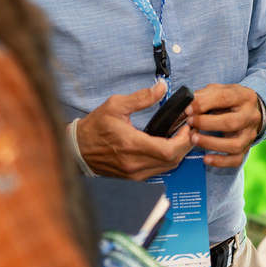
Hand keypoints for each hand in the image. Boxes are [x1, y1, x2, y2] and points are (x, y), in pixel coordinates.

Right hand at [76, 82, 192, 179]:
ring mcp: (134, 174)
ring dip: (178, 153)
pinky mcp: (133, 178)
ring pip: (168, 168)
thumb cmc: (95, 127)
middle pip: (173, 160)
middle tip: (188, 130)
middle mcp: (134, 164)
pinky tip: (167, 147)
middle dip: (185, 145)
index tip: (187, 127)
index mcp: (131, 145)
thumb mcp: (116, 106)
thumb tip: (161, 88)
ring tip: (180, 137)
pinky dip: (167, 160)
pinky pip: (158, 171)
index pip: (168, 150)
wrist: (77, 149)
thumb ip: (141, 98)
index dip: (183, 140)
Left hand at [185, 83, 261, 167]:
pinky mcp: (246, 148)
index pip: (225, 98)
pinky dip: (220, 161)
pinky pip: (236, 160)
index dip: (204, 104)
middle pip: (232, 123)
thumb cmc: (230, 100)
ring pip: (235, 144)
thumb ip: (205, 94)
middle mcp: (251, 116)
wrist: (249, 111)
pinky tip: (206, 159)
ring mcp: (250, 134)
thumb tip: (189, 102)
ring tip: (194, 139)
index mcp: (245, 97)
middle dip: (207, 124)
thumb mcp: (220, 90)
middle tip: (190, 123)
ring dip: (211, 143)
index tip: (188, 109)